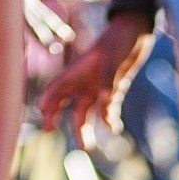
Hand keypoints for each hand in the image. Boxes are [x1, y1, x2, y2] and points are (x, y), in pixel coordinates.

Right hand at [39, 10, 153, 143]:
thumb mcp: (111, 61)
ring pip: (85, 110)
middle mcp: (84, 80)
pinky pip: (106, 108)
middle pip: (65, 101)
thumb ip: (107, 83)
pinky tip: (114, 127)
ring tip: (86, 147)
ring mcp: (97, 85)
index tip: (43, 117)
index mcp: (77, 70)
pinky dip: (108, 119)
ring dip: (84, 127)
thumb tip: (104, 106)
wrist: (135, 33)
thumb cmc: (118, 41)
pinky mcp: (112, 88)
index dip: (47, 101)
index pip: (56, 88)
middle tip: (50, 132)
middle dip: (57, 116)